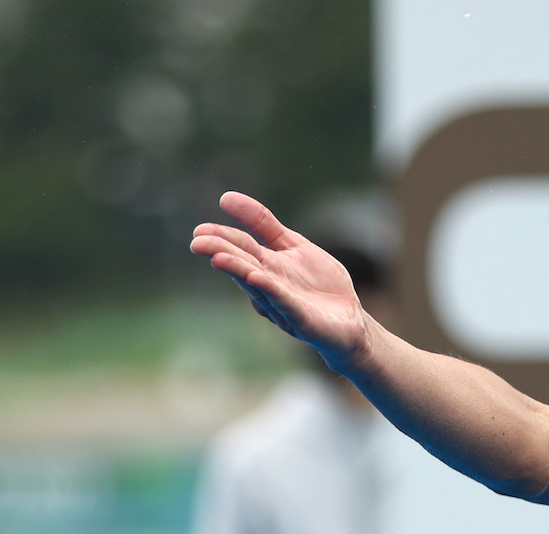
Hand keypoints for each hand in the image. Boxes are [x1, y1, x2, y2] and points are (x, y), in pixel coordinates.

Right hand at [190, 192, 368, 367]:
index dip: (221, 238)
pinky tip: (257, 279)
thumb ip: (263, 224)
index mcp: (267, 266)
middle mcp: (269, 286)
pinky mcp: (304, 321)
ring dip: (239, 272)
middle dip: (222, 254)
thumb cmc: (319, 284)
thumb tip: (225, 197)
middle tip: (197, 242)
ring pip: (259, 287)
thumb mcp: (293, 245)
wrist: (351, 320)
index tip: (199, 231)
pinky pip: (286, 305)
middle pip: (243, 266)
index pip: (241, 247)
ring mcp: (285, 305)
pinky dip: (272, 292)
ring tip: (219, 258)